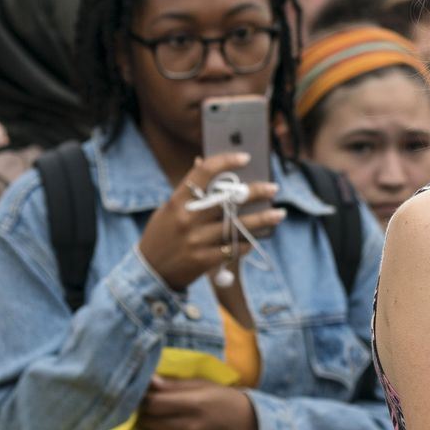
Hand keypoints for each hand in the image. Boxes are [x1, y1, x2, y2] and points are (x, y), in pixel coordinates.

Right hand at [137, 152, 284, 290]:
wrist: (150, 272)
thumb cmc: (163, 234)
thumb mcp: (170, 209)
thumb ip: (188, 191)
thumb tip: (202, 161)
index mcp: (178, 201)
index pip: (203, 173)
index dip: (225, 161)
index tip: (245, 157)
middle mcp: (188, 219)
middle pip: (228, 199)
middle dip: (255, 192)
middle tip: (273, 188)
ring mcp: (196, 240)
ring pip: (238, 226)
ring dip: (263, 219)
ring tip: (279, 213)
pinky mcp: (204, 260)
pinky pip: (234, 248)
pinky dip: (247, 242)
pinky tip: (254, 239)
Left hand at [138, 377, 257, 429]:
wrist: (252, 428)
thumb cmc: (226, 401)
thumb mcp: (205, 386)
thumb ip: (175, 385)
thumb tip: (149, 381)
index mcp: (195, 403)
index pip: (153, 403)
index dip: (145, 399)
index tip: (148, 397)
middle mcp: (191, 426)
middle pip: (149, 421)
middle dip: (147, 413)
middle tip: (156, 409)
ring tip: (162, 424)